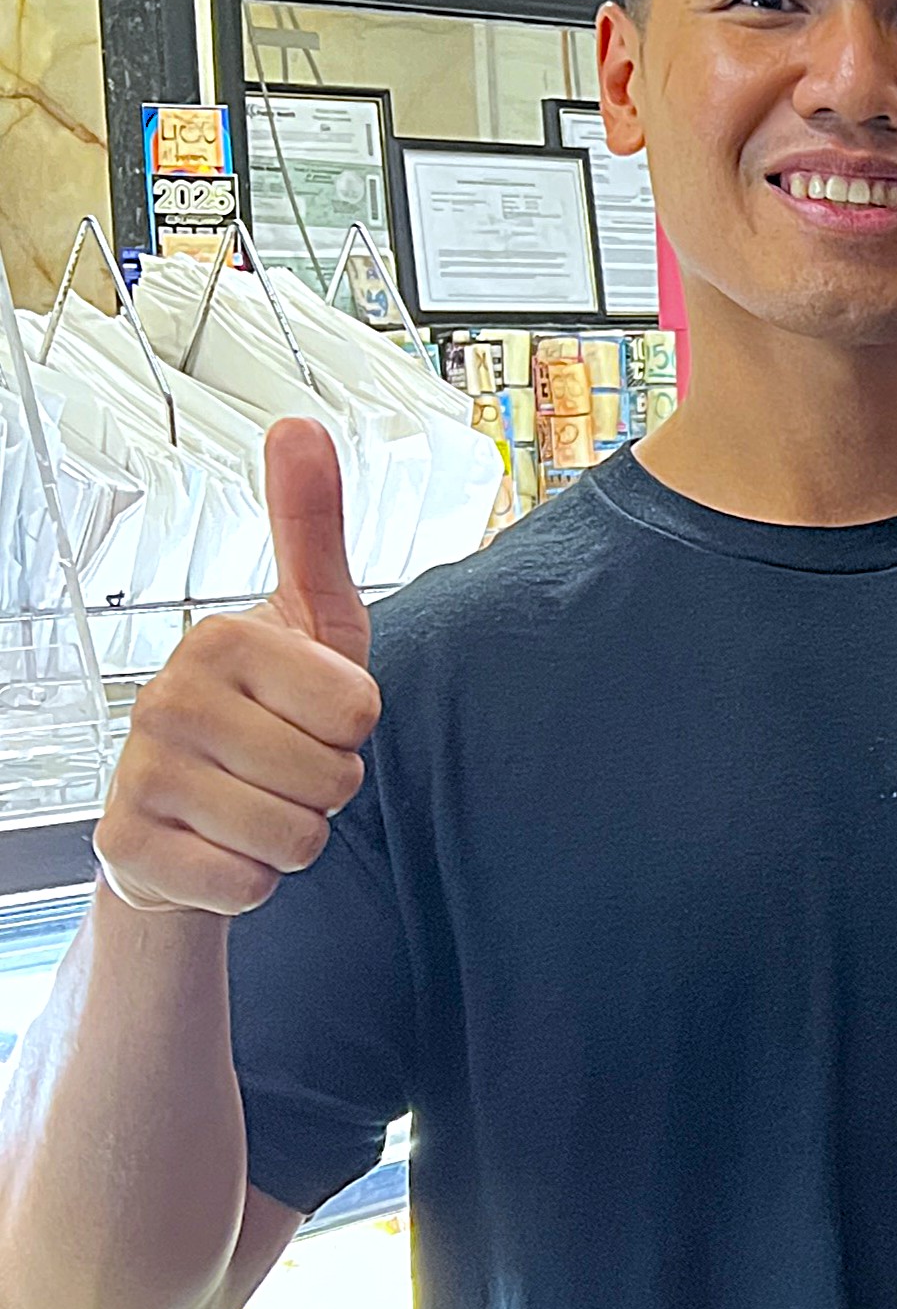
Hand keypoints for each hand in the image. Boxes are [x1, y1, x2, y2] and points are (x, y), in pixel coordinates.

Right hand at [95, 419, 380, 919]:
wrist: (189, 814)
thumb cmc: (271, 708)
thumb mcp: (312, 619)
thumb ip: (312, 526)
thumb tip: (300, 422)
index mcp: (221, 639)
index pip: (359, 712)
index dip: (354, 728)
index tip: (309, 714)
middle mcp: (164, 698)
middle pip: (333, 778)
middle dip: (329, 787)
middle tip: (283, 767)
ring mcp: (137, 774)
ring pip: (297, 838)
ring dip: (294, 835)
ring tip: (254, 803)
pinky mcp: (125, 850)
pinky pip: (250, 886)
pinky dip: (253, 881)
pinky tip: (218, 848)